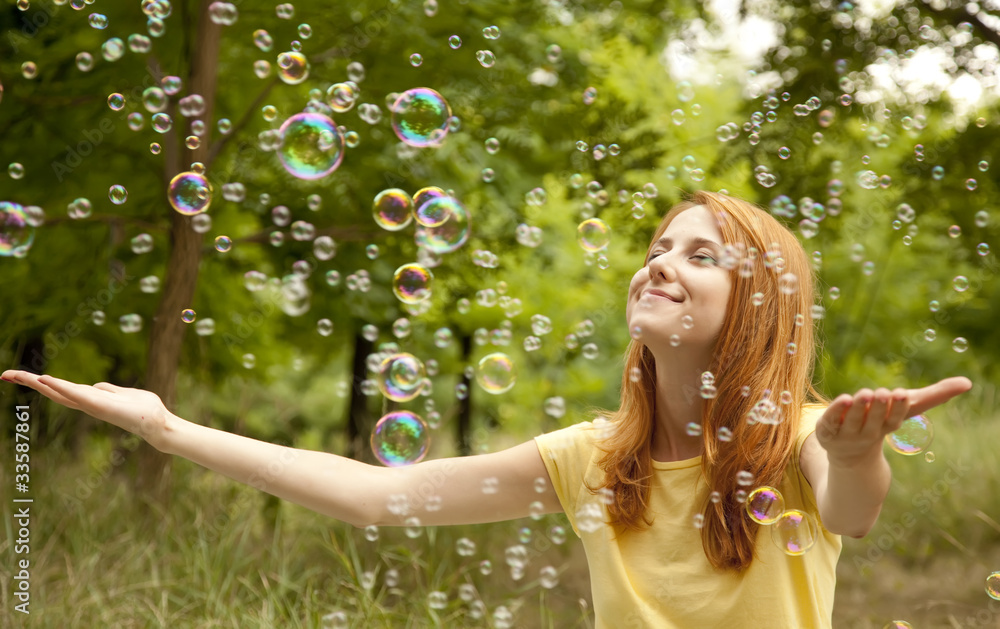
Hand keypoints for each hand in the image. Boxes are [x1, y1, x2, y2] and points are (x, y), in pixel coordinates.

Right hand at [2, 370, 171, 450]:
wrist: (158, 424)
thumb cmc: (144, 410)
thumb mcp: (124, 394)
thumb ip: (109, 390)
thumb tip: (97, 386)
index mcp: (91, 399)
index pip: (61, 389)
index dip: (40, 382)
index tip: (19, 375)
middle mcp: (87, 403)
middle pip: (53, 391)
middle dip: (28, 382)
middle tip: (4, 374)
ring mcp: (91, 405)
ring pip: (60, 392)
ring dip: (38, 383)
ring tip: (17, 375)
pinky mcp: (99, 406)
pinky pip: (76, 395)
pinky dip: (60, 387)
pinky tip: (45, 380)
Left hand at [815, 376, 972, 467]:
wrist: (849, 453)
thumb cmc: (882, 422)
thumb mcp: (906, 407)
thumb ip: (935, 395)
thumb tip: (969, 383)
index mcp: (887, 427)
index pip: (895, 419)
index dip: (898, 408)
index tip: (902, 393)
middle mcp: (867, 433)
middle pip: (874, 421)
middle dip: (879, 407)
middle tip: (883, 392)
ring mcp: (846, 435)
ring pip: (851, 422)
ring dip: (857, 408)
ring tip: (864, 394)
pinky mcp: (826, 432)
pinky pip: (828, 422)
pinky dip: (834, 412)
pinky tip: (842, 399)